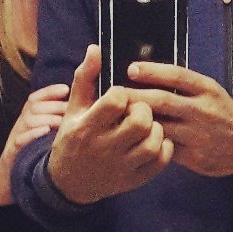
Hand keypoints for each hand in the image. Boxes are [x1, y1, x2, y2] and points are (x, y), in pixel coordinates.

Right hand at [0, 83, 68, 206]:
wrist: (10, 177)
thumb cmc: (35, 152)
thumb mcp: (44, 132)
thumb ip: (56, 118)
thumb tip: (82, 107)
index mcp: (29, 116)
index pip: (37, 97)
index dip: (50, 91)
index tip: (66, 88)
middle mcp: (22, 123)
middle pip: (35, 106)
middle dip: (54, 105)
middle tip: (71, 109)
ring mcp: (17, 137)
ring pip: (28, 120)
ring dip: (46, 118)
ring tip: (63, 122)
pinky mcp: (14, 152)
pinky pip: (21, 140)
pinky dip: (33, 134)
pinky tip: (46, 131)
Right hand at [47, 46, 173, 204]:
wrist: (69, 182)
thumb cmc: (73, 138)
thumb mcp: (73, 108)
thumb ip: (85, 78)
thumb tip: (96, 49)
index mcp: (87, 127)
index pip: (116, 101)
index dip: (123, 93)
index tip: (120, 97)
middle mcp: (104, 148)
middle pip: (140, 121)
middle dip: (144, 109)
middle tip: (138, 110)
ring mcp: (120, 166)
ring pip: (153, 142)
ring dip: (157, 129)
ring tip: (148, 125)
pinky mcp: (133, 180)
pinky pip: (160, 161)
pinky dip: (164, 148)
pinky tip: (155, 140)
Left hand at [124, 62, 232, 176]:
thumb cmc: (219, 110)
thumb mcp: (208, 90)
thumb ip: (183, 83)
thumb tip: (146, 72)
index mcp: (207, 89)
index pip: (177, 75)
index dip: (152, 71)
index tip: (131, 69)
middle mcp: (203, 110)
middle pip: (163, 101)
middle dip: (135, 97)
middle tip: (114, 94)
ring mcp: (198, 134)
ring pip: (160, 126)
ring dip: (136, 121)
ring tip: (116, 116)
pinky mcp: (193, 156)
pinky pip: (164, 147)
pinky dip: (147, 141)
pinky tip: (132, 137)